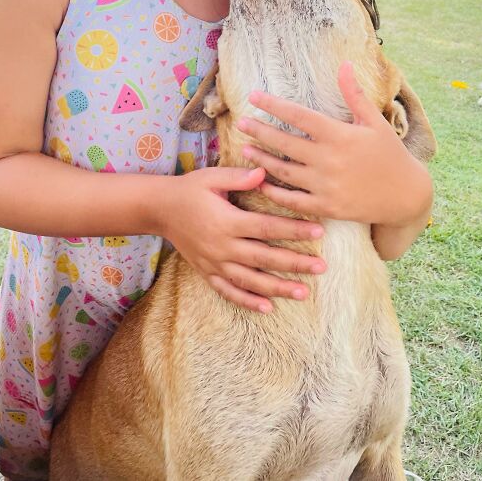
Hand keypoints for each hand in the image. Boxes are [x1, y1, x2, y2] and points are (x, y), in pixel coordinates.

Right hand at [162, 166, 326, 313]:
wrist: (159, 209)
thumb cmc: (189, 189)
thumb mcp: (212, 177)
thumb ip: (239, 177)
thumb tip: (264, 173)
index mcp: (227, 221)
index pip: (266, 228)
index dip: (293, 231)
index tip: (318, 232)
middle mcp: (222, 246)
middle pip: (264, 258)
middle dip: (294, 263)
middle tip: (321, 267)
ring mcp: (214, 263)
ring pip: (251, 280)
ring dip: (278, 288)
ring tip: (303, 292)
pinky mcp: (207, 272)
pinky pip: (229, 291)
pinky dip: (248, 301)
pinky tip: (268, 308)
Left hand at [238, 61, 432, 228]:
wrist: (406, 195)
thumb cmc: (390, 154)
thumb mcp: (374, 121)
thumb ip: (354, 94)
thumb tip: (344, 64)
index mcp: (339, 135)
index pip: (298, 115)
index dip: (274, 105)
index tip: (254, 96)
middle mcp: (329, 159)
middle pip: (285, 143)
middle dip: (260, 131)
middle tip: (241, 122)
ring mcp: (326, 185)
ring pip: (284, 171)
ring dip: (262, 160)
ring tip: (245, 150)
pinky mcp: (327, 207)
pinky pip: (293, 201)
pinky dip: (275, 193)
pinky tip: (262, 184)